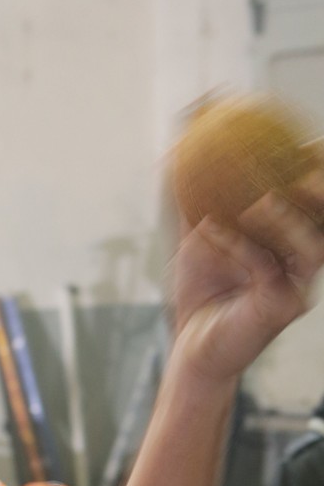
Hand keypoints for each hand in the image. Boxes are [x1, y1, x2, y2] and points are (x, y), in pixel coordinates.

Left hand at [171, 168, 323, 384]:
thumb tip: (175, 153)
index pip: (314, 204)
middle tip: (308, 164)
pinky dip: (236, 244)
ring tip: (263, 199)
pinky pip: (262, 269)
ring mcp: (297, 286)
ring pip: (311, 248)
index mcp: (290, 244)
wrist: (193, 345)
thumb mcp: (195, 237)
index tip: (308, 141)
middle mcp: (302, 263)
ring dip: (288, 221)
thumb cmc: (201, 291)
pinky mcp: (281, 307)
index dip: (317, 171)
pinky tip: (211, 227)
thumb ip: (191, 199)